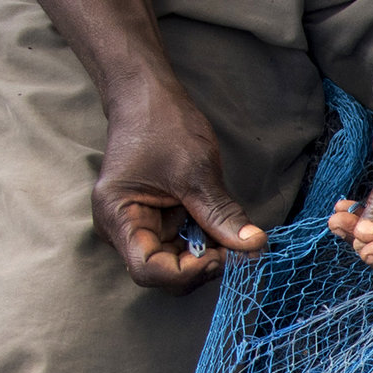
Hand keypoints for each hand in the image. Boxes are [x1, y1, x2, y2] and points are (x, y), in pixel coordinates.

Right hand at [93, 83, 265, 292]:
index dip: (187, 273)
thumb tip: (254, 246)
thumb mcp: (196, 172)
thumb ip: (222, 214)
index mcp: (118, 216)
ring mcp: (139, 227)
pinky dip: (206, 245)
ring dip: (208, 257)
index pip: (147, 271)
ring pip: (175, 265)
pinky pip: (182, 247)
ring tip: (233, 236)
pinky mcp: (156, 223)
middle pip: (163, 274)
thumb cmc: (162, 126)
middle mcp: (121, 230)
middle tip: (237, 247)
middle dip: (202, 267)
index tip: (221, 255)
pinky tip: (224, 230)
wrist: (146, 98)